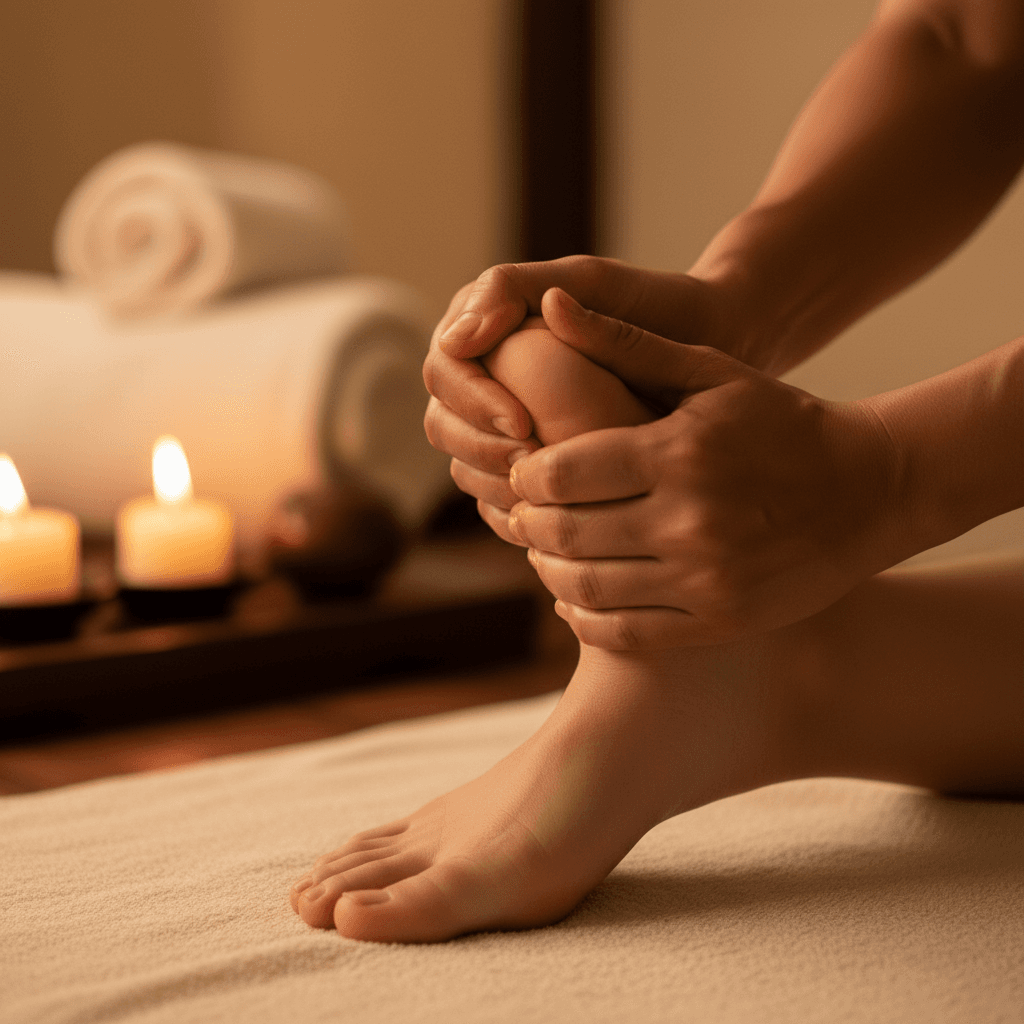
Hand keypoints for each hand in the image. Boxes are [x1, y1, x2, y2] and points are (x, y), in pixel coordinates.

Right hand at [422, 256, 727, 517]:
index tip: (522, 423)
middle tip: (530, 467)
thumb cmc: (652, 305)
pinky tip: (553, 520)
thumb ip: (511, 290)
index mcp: (483, 326)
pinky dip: (515, 512)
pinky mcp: (527, 467)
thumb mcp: (588, 282)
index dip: (471, 401)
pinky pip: (496, 501)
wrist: (714, 344)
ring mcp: (501, 426)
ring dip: (495, 485)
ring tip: (544, 498)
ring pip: (463, 467)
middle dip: (480, 449)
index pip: (444, 370)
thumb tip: (453, 339)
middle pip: (443, 423)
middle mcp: (484, 377)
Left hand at [505, 292, 903, 648]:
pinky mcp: (720, 621)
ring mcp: (706, 579)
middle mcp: (690, 521)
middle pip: (565, 533)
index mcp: (679, 452)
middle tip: (525, 514)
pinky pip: (625, 635)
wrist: (871, 489)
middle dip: (529, 523)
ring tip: (546, 551)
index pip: (560, 473)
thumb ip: (625, 343)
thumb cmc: (780, 421)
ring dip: (549, 571)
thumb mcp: (710, 371)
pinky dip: (584, 619)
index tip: (525, 472)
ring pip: (586, 588)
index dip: (525, 475)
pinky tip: (574, 598)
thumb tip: (550, 305)